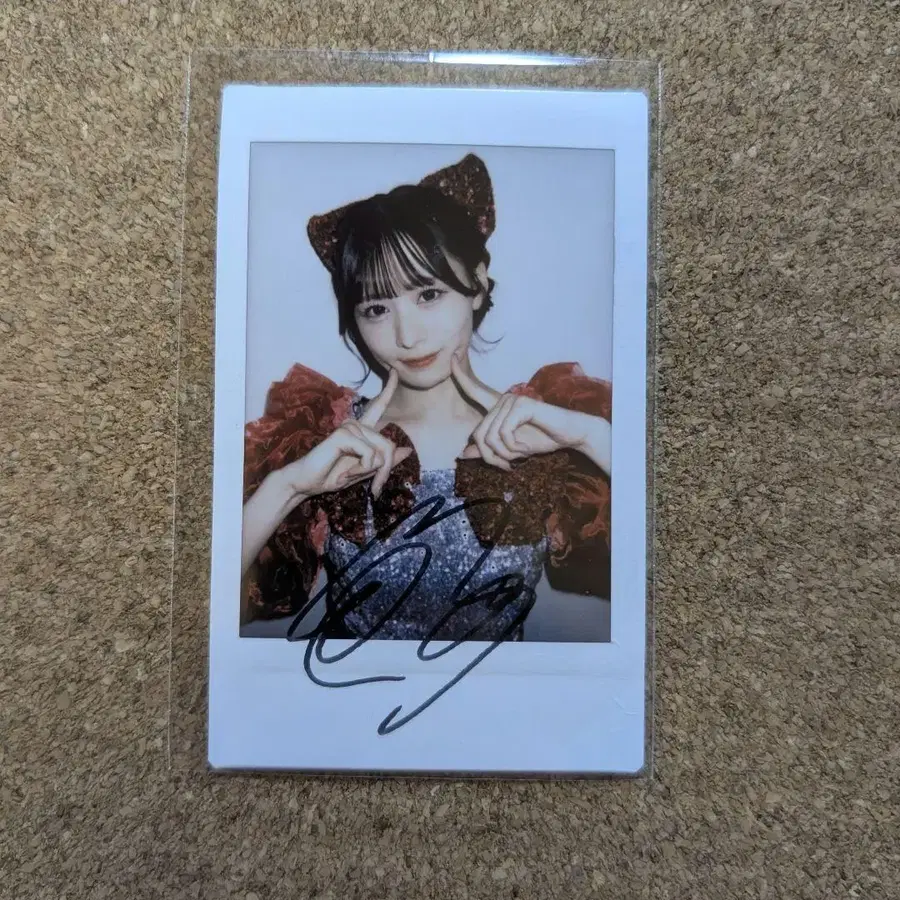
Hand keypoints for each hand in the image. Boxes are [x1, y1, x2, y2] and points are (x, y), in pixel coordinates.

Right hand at [278, 368, 410, 498]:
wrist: (306, 483)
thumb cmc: (331, 476)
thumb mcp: (364, 471)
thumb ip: (384, 461)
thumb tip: (407, 450)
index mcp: (362, 431)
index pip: (378, 406)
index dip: (388, 389)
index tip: (395, 371)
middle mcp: (356, 424)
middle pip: (389, 445)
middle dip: (384, 471)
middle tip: (374, 489)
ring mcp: (349, 427)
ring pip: (381, 452)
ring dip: (370, 471)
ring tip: (348, 477)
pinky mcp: (343, 434)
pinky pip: (369, 455)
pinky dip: (362, 469)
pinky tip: (344, 473)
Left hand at [451, 356, 610, 474]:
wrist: (570, 435)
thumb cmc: (542, 439)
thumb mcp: (510, 449)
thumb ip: (487, 450)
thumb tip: (461, 454)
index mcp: (498, 407)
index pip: (474, 389)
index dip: (460, 375)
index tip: (452, 357)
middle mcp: (502, 400)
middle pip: (479, 435)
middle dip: (491, 457)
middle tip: (506, 465)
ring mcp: (512, 400)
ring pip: (490, 438)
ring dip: (505, 454)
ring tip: (520, 454)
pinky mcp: (521, 405)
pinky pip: (504, 434)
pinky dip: (514, 448)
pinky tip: (526, 447)